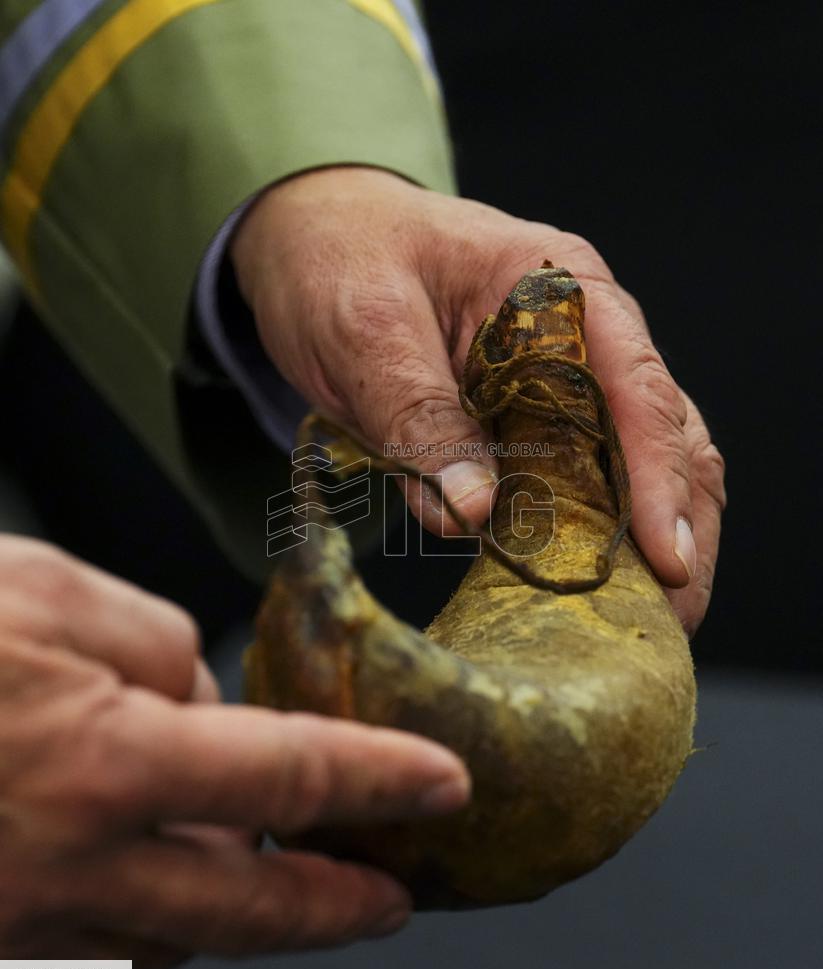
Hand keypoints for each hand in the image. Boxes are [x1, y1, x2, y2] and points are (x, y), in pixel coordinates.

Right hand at [0, 536, 469, 968]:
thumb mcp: (46, 592)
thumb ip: (150, 642)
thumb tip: (200, 699)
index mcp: (103, 764)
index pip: (289, 778)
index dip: (378, 780)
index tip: (442, 785)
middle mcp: (70, 868)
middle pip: (249, 910)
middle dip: (336, 908)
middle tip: (391, 900)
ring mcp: (20, 929)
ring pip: (166, 935)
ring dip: (227, 907)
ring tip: (270, 874)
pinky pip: (89, 947)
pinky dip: (138, 913)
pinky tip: (145, 871)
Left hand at [231, 167, 725, 634]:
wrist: (305, 238)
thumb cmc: (339, 259)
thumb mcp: (367, 328)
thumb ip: (420, 416)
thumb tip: (475, 513)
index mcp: (560, 288)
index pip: (635, 386)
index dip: (660, 477)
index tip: (668, 558)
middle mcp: (579, 334)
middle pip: (662, 433)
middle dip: (678, 524)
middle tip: (673, 615)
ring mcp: (556, 380)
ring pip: (631, 463)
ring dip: (643, 539)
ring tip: (646, 617)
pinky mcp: (523, 420)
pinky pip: (570, 480)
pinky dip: (586, 534)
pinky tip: (587, 585)